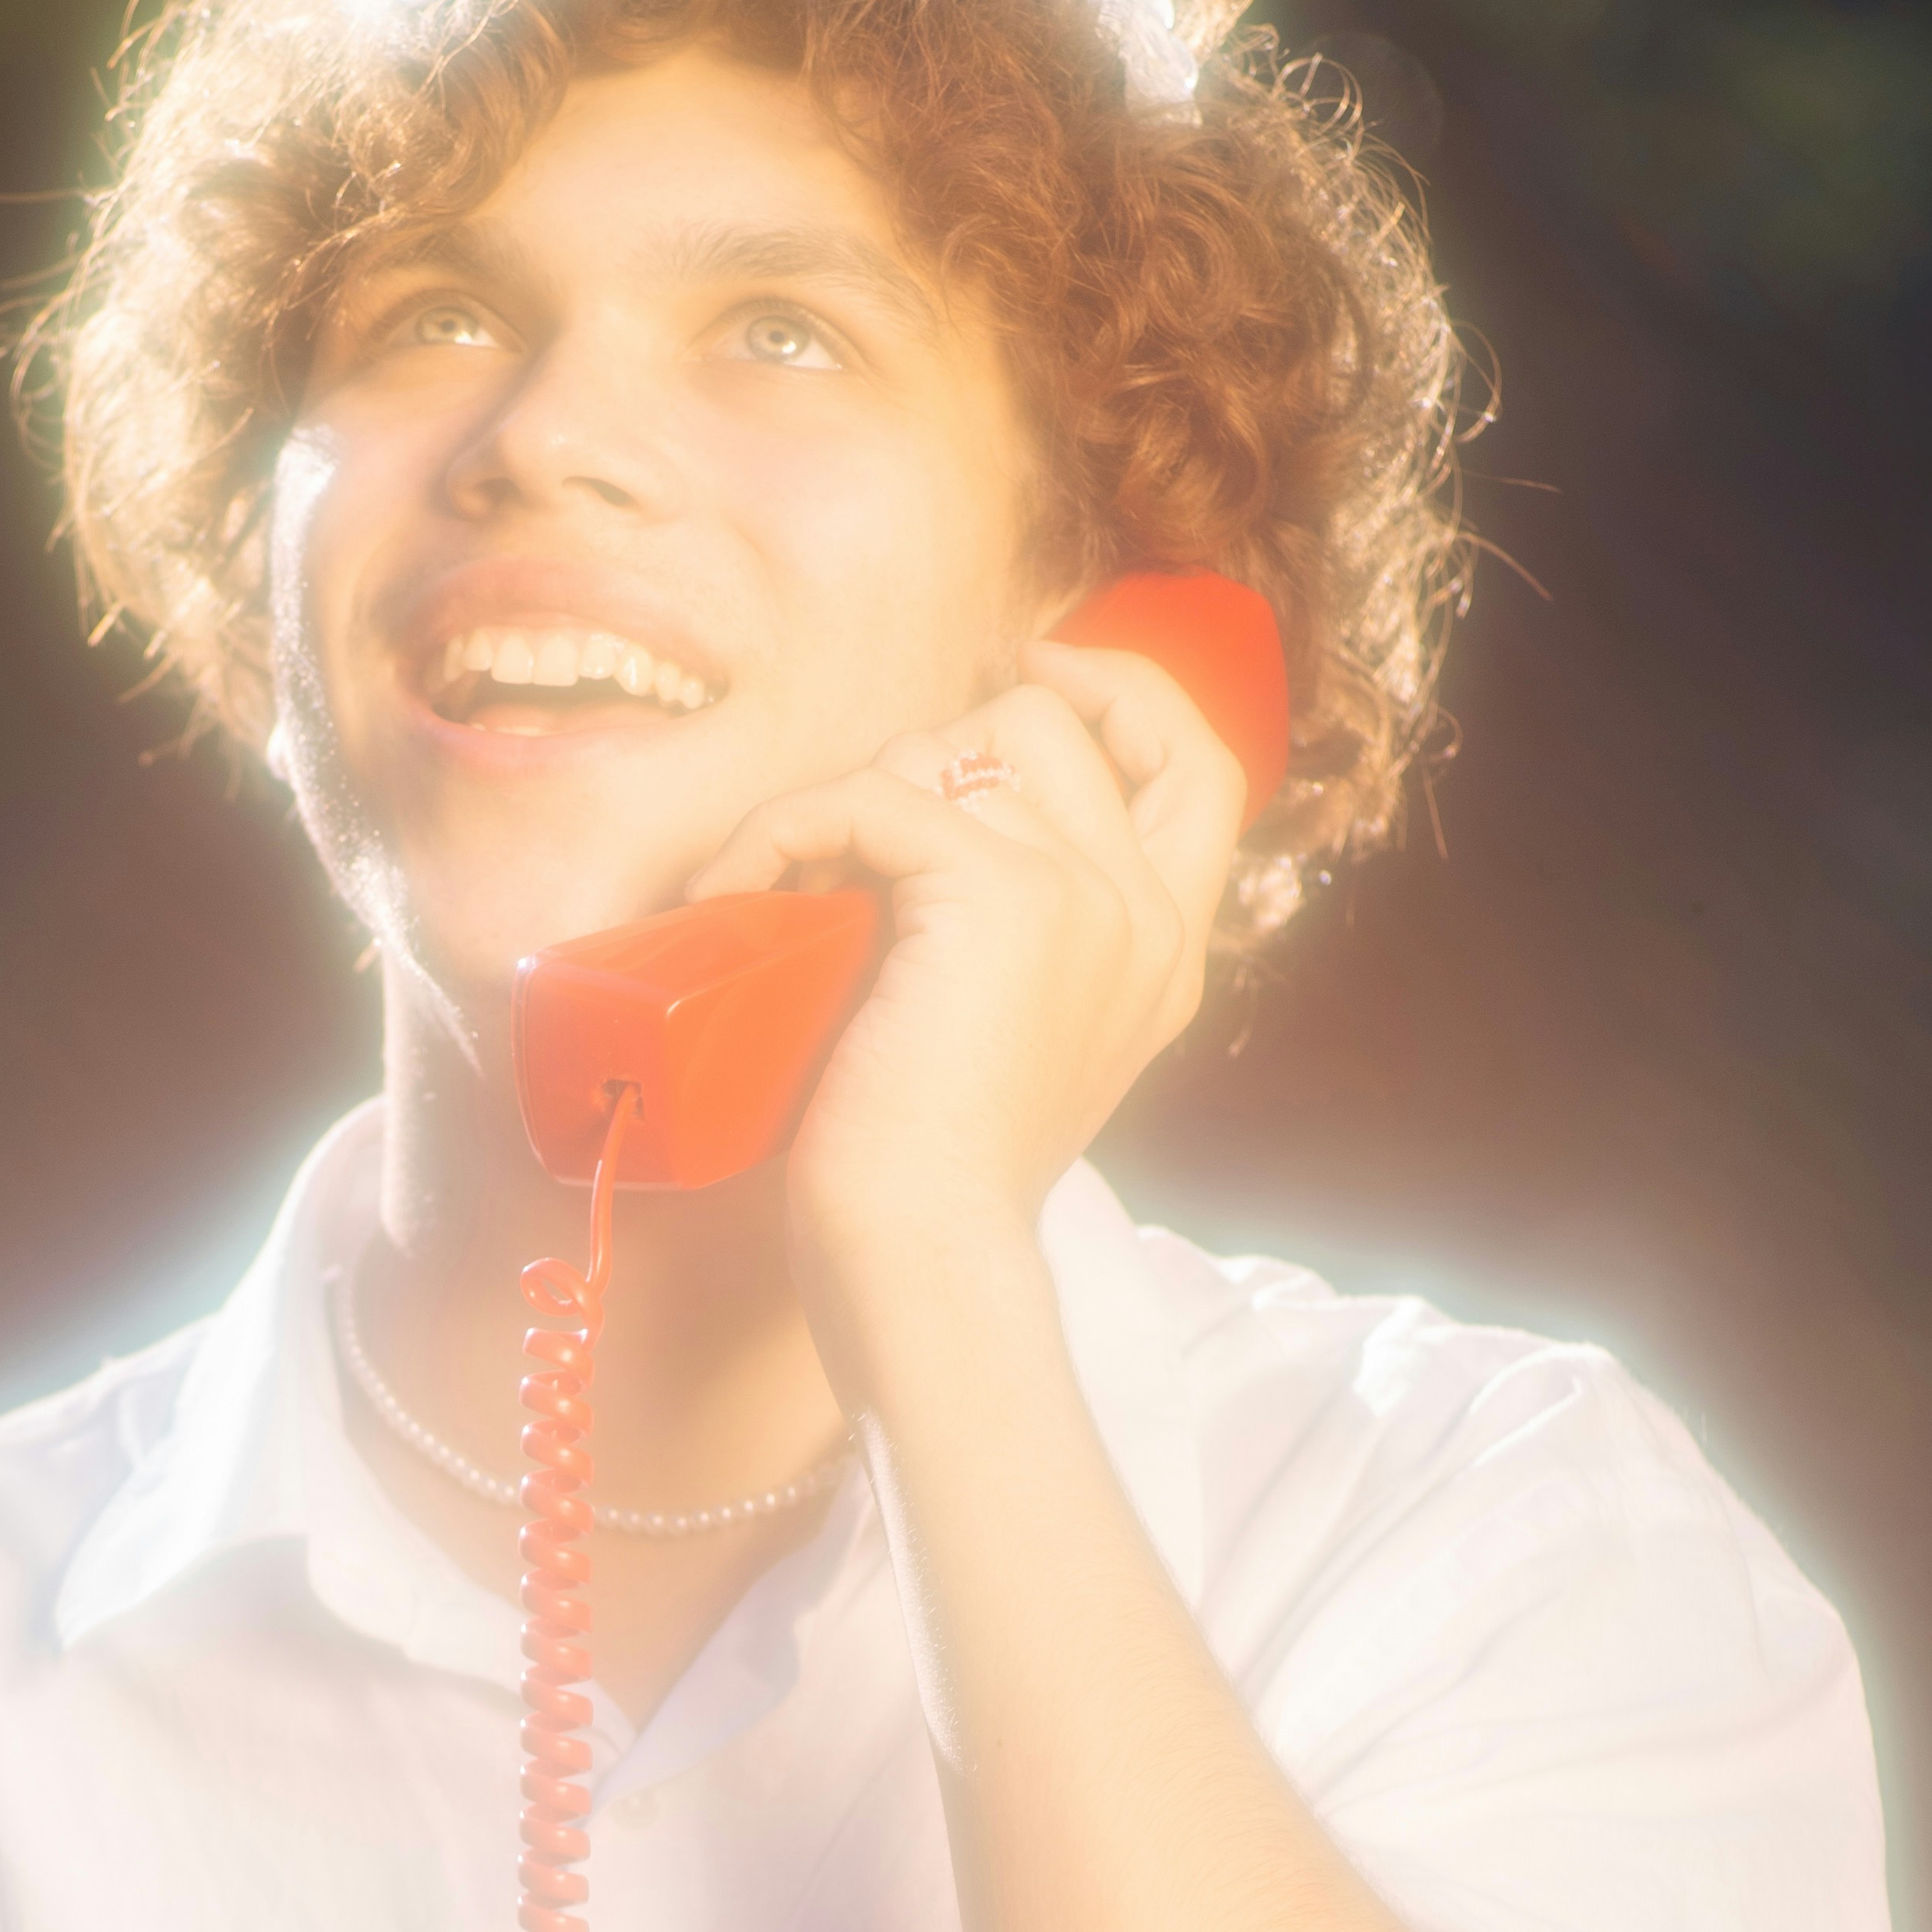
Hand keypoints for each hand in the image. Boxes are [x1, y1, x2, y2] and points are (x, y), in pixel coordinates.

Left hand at [688, 632, 1250, 1288]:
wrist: (924, 1260)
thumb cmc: (931, 1180)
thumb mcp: (1007, 1040)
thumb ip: (1021, 942)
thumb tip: (920, 836)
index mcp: (1166, 949)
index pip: (1198, 761)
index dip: (1122, 690)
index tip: (1033, 671)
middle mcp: (1145, 913)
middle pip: (1048, 723)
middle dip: (929, 756)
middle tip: (851, 852)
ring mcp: (1083, 898)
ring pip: (954, 745)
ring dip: (850, 796)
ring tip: (790, 884)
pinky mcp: (999, 899)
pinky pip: (870, 798)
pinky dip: (780, 830)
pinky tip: (733, 890)